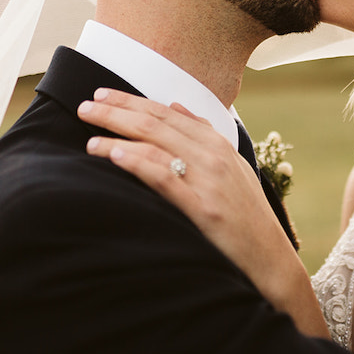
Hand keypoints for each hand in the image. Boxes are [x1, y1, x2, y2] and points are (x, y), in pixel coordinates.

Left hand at [78, 89, 329, 337]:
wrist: (269, 258)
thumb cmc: (246, 214)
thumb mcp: (231, 166)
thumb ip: (203, 134)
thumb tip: (175, 106)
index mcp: (217, 143)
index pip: (165, 113)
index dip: (131, 101)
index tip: (101, 95)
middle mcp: (213, 155)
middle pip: (155, 124)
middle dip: (116, 112)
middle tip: (84, 106)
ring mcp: (209, 180)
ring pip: (155, 147)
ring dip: (118, 138)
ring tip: (89, 138)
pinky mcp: (203, 208)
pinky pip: (165, 178)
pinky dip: (138, 163)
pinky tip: (115, 156)